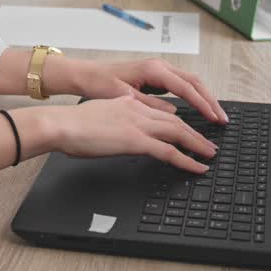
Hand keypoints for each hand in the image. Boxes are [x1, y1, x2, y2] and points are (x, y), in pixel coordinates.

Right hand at [50, 96, 215, 172]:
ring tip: (209, 156)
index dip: (180, 123)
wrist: (61, 124)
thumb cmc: (73, 124)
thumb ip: (116, 119)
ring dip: (197, 145)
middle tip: (208, 145)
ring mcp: (138, 124)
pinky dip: (187, 160)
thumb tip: (122, 130)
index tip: (189, 132)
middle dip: (196, 134)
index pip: (162, 112)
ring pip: (178, 133)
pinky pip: (169, 151)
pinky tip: (197, 167)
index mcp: (128, 103)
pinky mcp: (136, 140)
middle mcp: (137, 110)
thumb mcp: (100, 115)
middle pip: (176, 121)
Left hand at [54, 57, 227, 123]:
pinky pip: (181, 85)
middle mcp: (159, 66)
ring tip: (216, 116)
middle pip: (194, 82)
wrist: (85, 74)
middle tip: (223, 119)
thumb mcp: (123, 97)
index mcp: (153, 70)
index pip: (186, 87)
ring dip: (204, 98)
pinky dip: (194, 96)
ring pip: (190, 82)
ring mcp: (158, 70)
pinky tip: (200, 109)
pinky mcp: (156, 76)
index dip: (202, 104)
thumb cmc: (99, 84)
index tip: (214, 118)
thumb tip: (173, 114)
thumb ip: (148, 105)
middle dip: (211, 101)